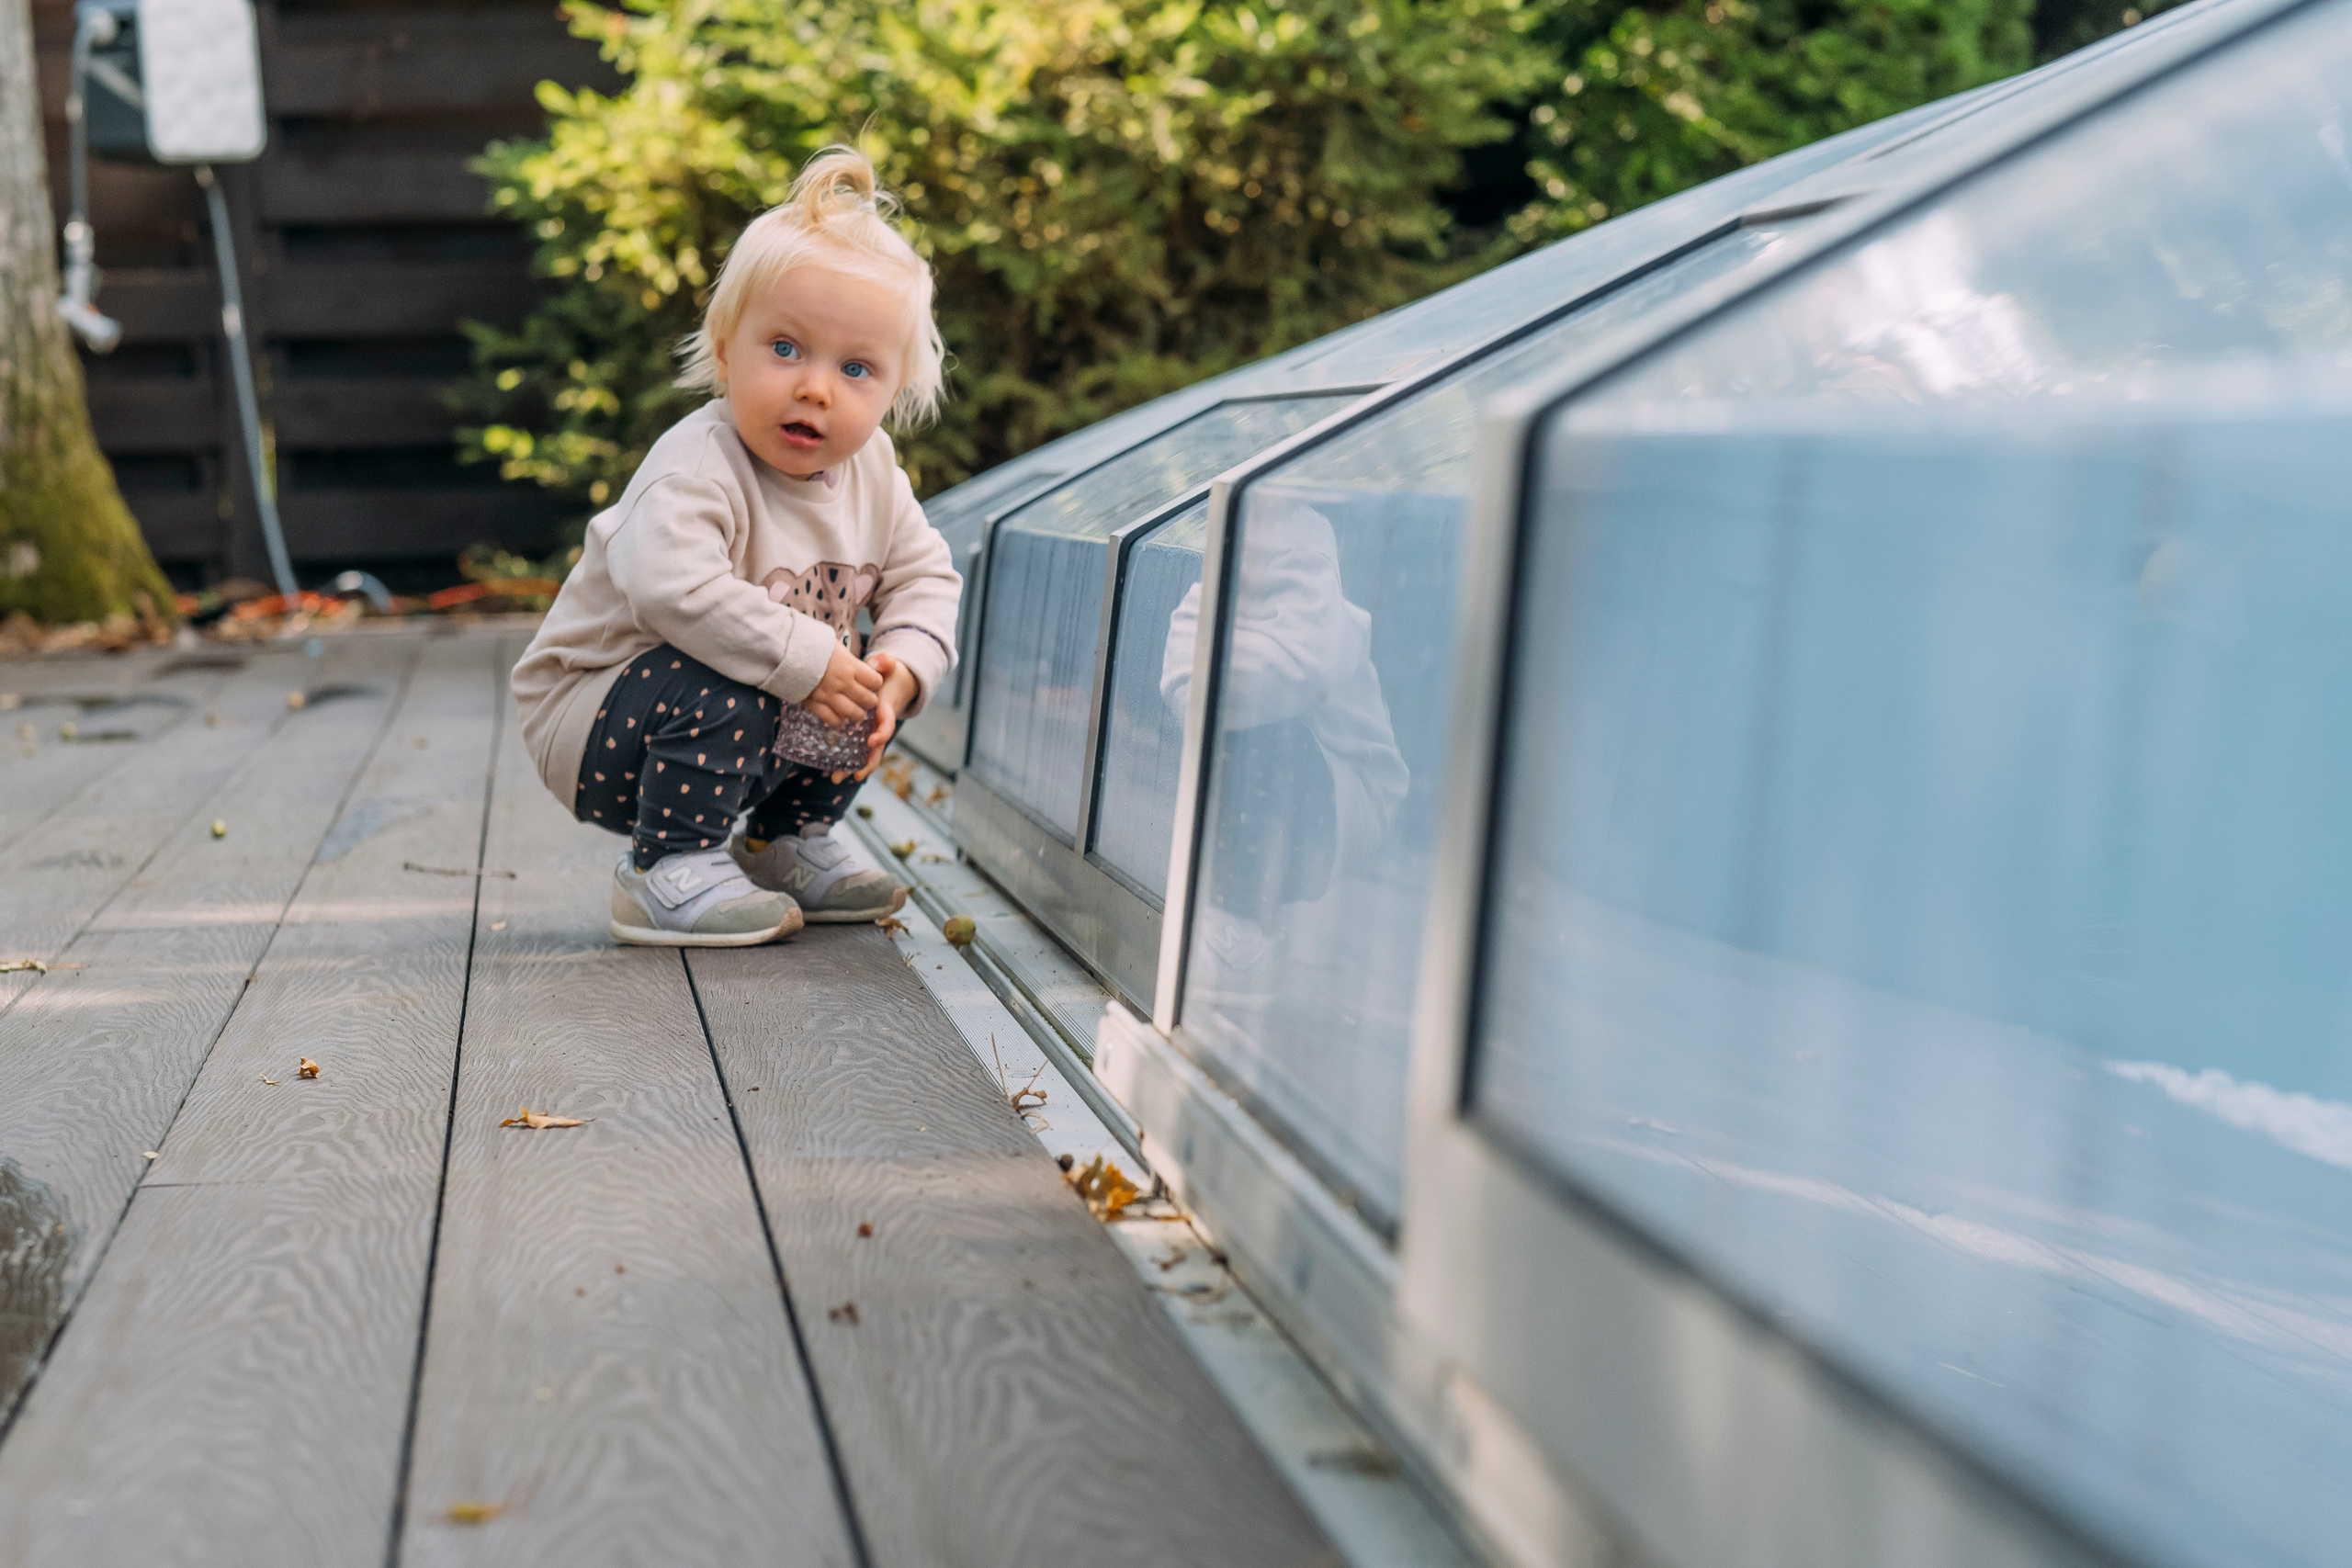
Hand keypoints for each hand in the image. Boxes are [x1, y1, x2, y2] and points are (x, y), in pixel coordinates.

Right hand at [802, 641, 882, 727]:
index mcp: (849, 666)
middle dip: (870, 701)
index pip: (874, 681)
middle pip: (867, 699)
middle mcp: (842, 682)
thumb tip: (868, 668)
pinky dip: (838, 720)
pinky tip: (841, 718)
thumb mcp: (837, 647)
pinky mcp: (814, 703)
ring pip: (852, 713)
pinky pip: (831, 718)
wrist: (786, 650)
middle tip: (868, 700)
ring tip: (858, 713)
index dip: (875, 683)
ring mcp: (828, 695)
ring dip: (858, 714)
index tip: (872, 683)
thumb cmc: (813, 646)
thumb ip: (852, 661)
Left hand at [848, 651, 918, 781]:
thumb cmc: (888, 676)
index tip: (872, 741)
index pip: (887, 725)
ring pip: (865, 755)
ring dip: (851, 767)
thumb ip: (887, 663)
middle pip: (876, 749)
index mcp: (886, 711)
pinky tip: (832, 771)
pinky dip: (845, 761)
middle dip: (866, 763)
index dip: (881, 734)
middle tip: (854, 774)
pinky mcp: (861, 735)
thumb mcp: (889, 667)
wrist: (892, 685)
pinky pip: (855, 751)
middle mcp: (879, 726)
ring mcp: (871, 733)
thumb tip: (886, 659)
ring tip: (836, 778)